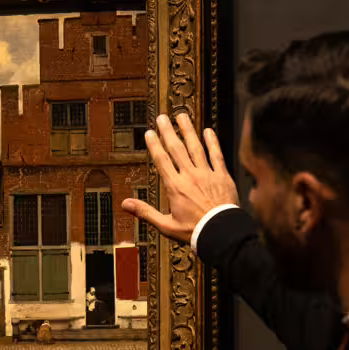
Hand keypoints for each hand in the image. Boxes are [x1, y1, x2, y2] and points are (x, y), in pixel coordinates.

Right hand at [122, 111, 239, 243]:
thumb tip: (125, 204)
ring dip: (188, 130)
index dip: (154, 145)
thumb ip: (146, 212)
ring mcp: (207, 174)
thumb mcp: (166, 225)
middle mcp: (190, 176)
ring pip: (195, 147)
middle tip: (162, 117)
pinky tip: (208, 131)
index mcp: (175, 187)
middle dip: (168, 132)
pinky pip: (217, 156)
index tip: (149, 133)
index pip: (162, 161)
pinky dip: (213, 143)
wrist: (221, 233)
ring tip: (181, 116)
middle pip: (176, 149)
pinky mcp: (222, 176)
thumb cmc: (194, 231)